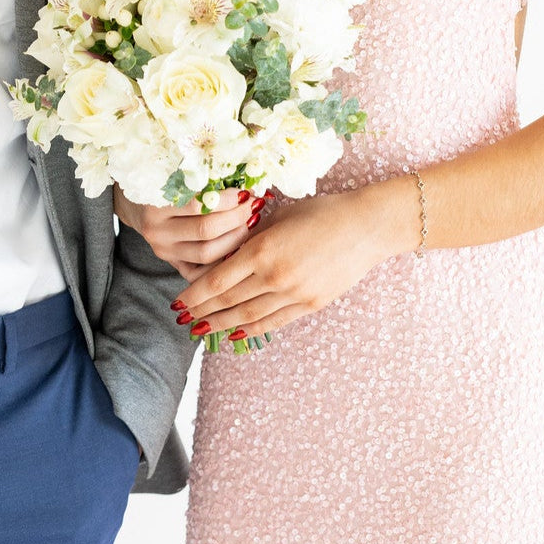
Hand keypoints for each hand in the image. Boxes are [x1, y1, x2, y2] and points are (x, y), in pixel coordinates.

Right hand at [113, 184, 258, 279]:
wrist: (136, 205)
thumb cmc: (161, 184)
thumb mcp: (174, 177)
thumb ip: (203, 181)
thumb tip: (245, 184)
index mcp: (156, 205)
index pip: (198, 205)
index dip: (227, 200)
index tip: (246, 192)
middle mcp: (157, 231)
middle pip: (206, 230)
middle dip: (236, 218)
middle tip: (253, 207)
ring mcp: (164, 251)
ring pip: (207, 253)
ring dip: (235, 239)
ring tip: (249, 224)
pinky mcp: (172, 264)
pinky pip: (202, 271)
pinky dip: (222, 262)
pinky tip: (238, 248)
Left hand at [177, 182, 410, 338]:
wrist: (364, 227)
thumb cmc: (320, 211)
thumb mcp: (278, 216)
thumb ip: (252, 236)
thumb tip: (229, 249)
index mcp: (261, 249)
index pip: (217, 280)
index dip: (195, 295)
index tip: (178, 303)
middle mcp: (274, 276)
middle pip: (228, 302)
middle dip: (203, 312)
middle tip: (183, 321)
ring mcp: (294, 294)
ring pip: (249, 316)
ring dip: (222, 325)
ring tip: (203, 331)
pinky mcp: (311, 304)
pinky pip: (275, 321)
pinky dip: (253, 328)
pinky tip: (237, 332)